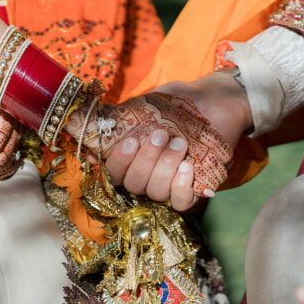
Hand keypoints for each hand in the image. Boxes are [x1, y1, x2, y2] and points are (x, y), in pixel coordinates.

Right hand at [66, 91, 234, 209]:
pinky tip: (187, 168)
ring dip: (166, 167)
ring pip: (156, 192)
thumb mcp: (147, 104)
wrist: (215, 100)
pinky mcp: (194, 189)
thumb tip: (88, 120)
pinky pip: (181, 203)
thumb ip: (122, 116)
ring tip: (180, 143)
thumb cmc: (178, 102)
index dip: (119, 162)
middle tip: (161, 134)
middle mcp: (146, 175)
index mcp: (131, 158)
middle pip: (134, 185)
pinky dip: (181, 187)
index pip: (113, 174)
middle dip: (147, 160)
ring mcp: (169, 184)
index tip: (131, 141)